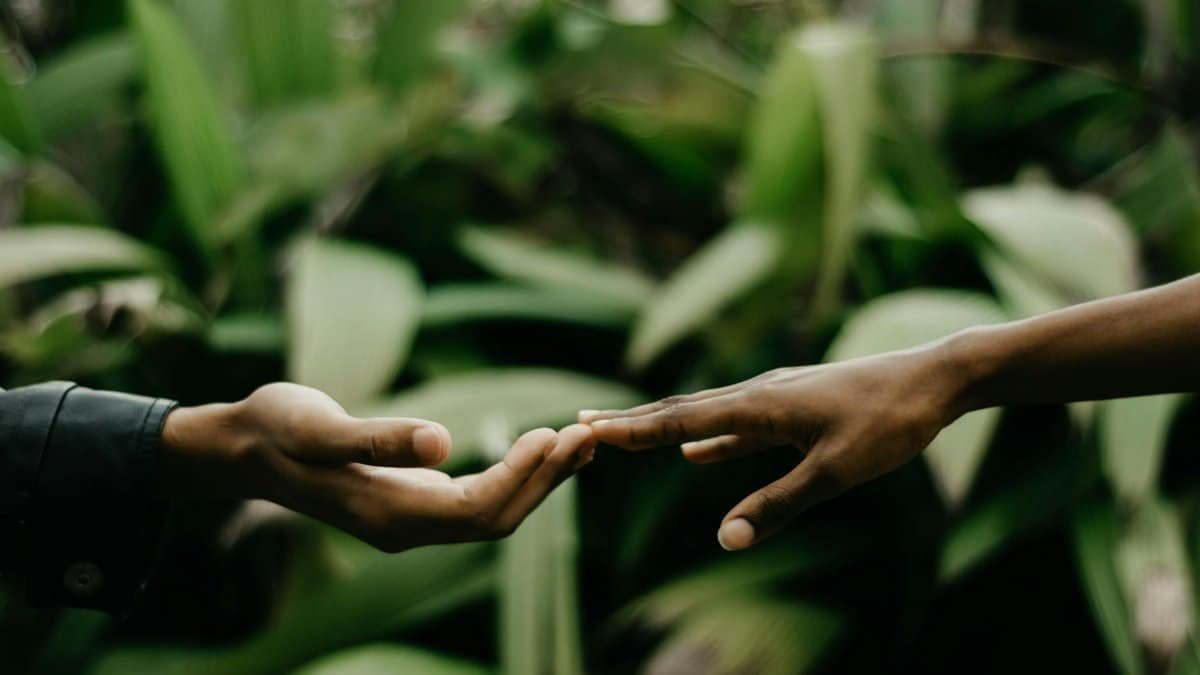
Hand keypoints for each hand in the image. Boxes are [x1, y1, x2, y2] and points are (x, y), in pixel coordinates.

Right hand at [161, 382, 595, 550]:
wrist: (244, 447)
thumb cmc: (277, 430)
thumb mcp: (318, 427)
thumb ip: (379, 438)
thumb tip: (443, 443)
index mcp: (388, 516)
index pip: (476, 511)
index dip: (521, 478)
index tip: (555, 436)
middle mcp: (406, 527)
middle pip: (496, 519)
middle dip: (546, 481)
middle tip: (591, 435)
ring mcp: (410, 518)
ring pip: (492, 512)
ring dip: (538, 478)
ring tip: (581, 439)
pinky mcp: (412, 499)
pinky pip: (478, 498)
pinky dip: (515, 473)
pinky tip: (541, 447)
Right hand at [580, 346, 962, 550]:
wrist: (934, 379)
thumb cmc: (888, 423)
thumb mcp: (835, 472)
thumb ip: (778, 505)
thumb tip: (726, 540)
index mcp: (759, 405)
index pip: (680, 419)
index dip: (632, 429)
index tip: (586, 429)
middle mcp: (758, 393)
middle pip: (682, 410)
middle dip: (632, 422)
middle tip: (584, 425)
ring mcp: (776, 398)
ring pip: (706, 414)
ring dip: (664, 427)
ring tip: (626, 434)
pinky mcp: (795, 407)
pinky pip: (738, 425)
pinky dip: (709, 437)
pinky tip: (695, 453)